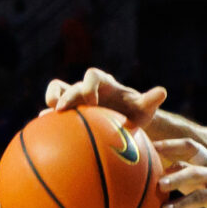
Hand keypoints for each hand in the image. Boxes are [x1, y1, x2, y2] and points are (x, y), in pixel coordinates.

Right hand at [46, 68, 166, 128]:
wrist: (125, 122)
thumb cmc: (135, 114)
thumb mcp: (144, 109)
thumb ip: (150, 100)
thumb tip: (162, 91)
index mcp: (104, 84)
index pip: (93, 75)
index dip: (89, 85)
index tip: (91, 101)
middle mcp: (87, 88)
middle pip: (72, 85)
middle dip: (66, 96)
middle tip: (62, 110)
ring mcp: (76, 99)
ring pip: (57, 90)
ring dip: (51, 99)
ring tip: (46, 116)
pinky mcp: (70, 111)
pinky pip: (54, 110)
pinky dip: (48, 118)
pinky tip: (44, 132)